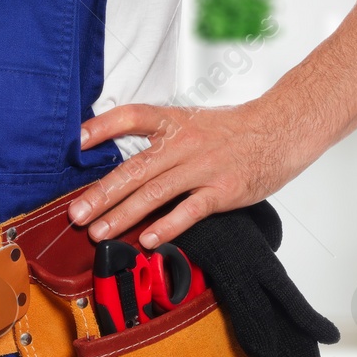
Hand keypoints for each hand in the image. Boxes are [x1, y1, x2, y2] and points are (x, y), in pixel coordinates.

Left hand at [67, 98, 315, 247]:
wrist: (280, 131)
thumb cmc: (232, 131)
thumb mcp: (191, 123)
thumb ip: (158, 140)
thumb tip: (122, 166)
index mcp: (173, 122)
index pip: (132, 117)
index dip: (103, 127)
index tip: (76, 141)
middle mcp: (184, 143)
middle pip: (134, 169)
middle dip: (101, 194)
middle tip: (76, 213)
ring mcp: (203, 167)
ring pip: (154, 193)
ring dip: (123, 216)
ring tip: (99, 233)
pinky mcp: (222, 191)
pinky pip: (190, 210)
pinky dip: (167, 226)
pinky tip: (147, 240)